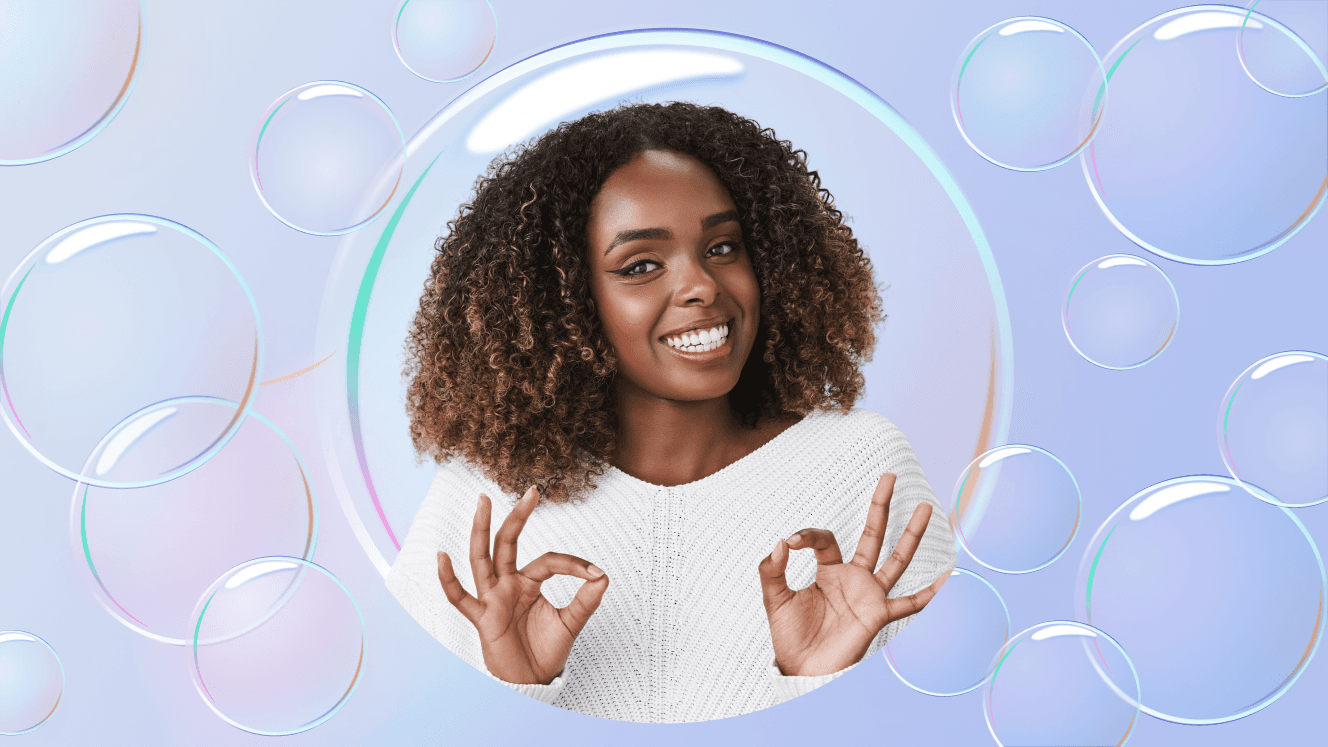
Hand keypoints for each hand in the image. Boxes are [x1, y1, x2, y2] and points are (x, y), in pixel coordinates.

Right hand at [436, 485, 609, 684]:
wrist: (532, 681)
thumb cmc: (546, 650)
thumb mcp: (571, 623)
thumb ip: (585, 601)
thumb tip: (604, 576)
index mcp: (529, 582)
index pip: (549, 561)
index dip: (573, 564)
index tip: (596, 573)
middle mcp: (508, 584)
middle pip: (508, 543)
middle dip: (518, 517)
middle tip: (532, 490)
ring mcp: (492, 598)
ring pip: (482, 558)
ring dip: (481, 530)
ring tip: (484, 502)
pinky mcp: (482, 618)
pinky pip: (459, 597)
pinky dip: (448, 579)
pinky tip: (442, 556)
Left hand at [758, 472, 948, 676]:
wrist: (801, 669)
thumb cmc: (789, 635)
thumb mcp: (774, 598)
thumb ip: (771, 569)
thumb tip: (780, 542)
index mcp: (828, 571)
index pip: (825, 539)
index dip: (808, 535)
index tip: (792, 543)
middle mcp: (853, 578)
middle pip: (872, 534)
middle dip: (880, 506)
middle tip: (889, 476)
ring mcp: (868, 595)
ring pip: (896, 559)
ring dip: (911, 534)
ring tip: (925, 506)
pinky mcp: (877, 615)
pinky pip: (909, 603)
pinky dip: (929, 594)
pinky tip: (949, 578)